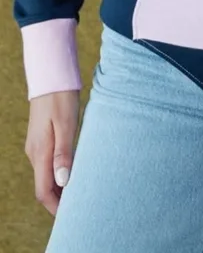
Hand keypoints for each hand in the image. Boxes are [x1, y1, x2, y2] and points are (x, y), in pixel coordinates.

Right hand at [25, 90, 79, 215]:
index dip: (56, 206)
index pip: (43, 191)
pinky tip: (74, 171)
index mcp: (40, 152)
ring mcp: (36, 146)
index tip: (72, 215)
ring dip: (61, 186)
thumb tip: (63, 182)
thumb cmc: (61, 97)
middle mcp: (35, 152)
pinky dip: (59, 173)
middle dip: (60, 199)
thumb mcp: (66, 124)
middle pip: (44, 186)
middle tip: (81, 205)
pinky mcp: (41, 138)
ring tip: (81, 191)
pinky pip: (48, 163)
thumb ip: (64, 153)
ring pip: (46, 175)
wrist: (51, 75)